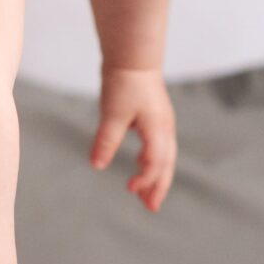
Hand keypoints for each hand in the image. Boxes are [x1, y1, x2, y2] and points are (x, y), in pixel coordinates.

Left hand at [90, 67, 176, 210]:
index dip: (145, 180)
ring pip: (164, 156)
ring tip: (146, 194)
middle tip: (151, 208)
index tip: (129, 189)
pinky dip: (152, 160)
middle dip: (159, 187)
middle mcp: (165, 129)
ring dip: (156, 176)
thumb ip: (106, 140)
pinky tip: (140, 164)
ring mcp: (162, 123)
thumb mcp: (112, 113)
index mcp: (158, 130)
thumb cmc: (124, 82)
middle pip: (166, 165)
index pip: (156, 163)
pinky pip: (158, 146)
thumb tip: (97, 165)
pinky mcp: (156, 118)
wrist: (133, 56)